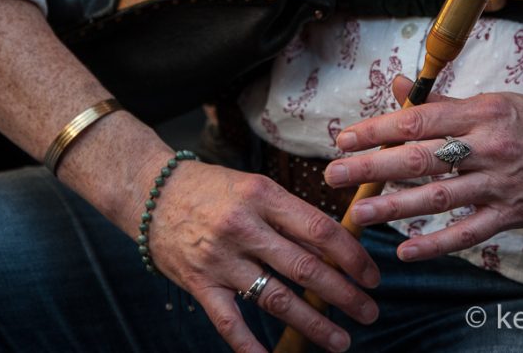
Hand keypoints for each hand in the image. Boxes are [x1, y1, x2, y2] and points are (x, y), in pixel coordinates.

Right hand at [140, 157, 379, 352]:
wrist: (150, 191)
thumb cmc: (212, 188)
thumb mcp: (255, 186)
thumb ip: (291, 213)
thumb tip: (337, 244)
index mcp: (264, 196)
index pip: (319, 230)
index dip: (352, 256)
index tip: (372, 276)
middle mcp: (243, 227)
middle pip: (305, 267)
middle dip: (343, 294)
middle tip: (369, 312)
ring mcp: (220, 258)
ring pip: (275, 298)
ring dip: (312, 323)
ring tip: (340, 340)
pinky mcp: (198, 282)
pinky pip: (228, 321)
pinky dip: (249, 346)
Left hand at [323, 76, 522, 261]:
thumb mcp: (493, 101)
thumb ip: (443, 102)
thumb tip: (400, 85)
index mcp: (481, 112)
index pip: (418, 120)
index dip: (377, 129)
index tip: (344, 139)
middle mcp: (487, 146)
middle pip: (420, 158)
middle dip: (372, 167)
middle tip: (334, 175)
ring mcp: (500, 183)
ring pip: (439, 197)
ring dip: (395, 206)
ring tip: (359, 213)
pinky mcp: (513, 214)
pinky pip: (469, 232)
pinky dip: (437, 243)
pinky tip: (406, 250)